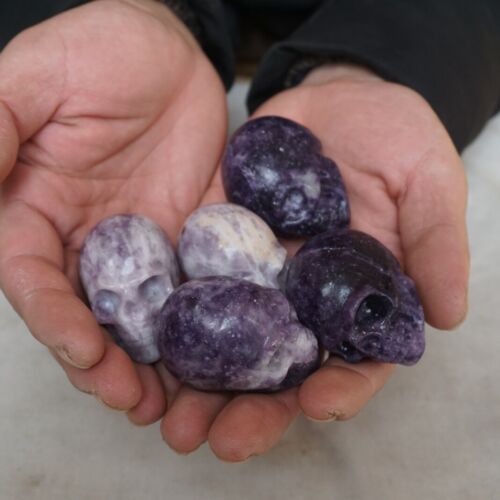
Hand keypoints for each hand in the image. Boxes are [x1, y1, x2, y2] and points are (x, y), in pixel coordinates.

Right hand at [0, 0, 226, 422]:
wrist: (172, 51)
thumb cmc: (98, 51)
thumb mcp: (35, 81)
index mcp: (37, 213)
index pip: (36, 282)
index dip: (57, 322)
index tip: (86, 353)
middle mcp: (88, 242)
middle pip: (92, 316)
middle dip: (111, 364)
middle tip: (139, 404)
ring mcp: (144, 246)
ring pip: (144, 316)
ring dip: (158, 361)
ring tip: (178, 403)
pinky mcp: (191, 239)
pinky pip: (196, 288)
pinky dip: (205, 325)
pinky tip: (219, 356)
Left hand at [160, 64, 468, 459]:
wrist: (336, 102)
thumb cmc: (393, 140)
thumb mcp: (427, 182)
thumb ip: (435, 244)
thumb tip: (446, 314)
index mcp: (358, 298)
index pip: (353, 359)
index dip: (340, 387)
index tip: (318, 402)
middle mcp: (304, 299)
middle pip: (280, 367)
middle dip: (253, 407)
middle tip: (221, 440)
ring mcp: (257, 276)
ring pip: (228, 342)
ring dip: (200, 383)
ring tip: (172, 417)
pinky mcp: (218, 245)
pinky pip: (193, 286)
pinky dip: (171, 320)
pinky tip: (147, 346)